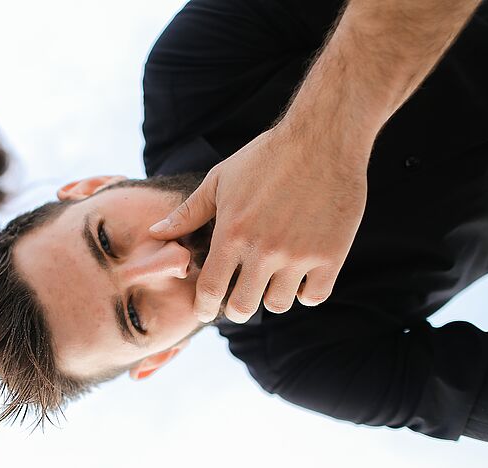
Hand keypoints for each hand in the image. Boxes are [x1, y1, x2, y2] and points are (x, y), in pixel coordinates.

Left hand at [149, 121, 369, 322]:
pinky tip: (299, 277)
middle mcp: (264, 251)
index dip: (204, 307)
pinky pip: (313, 296)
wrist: (323, 138)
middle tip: (239, 300)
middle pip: (243, 308)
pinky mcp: (331, 255)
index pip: (210, 291)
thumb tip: (156, 232)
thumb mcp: (221, 180)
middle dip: (236, 308)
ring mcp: (299, 256)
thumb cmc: (266, 157)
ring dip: (271, 296)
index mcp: (233, 234)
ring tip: (271, 280)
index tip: (205, 310)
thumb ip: (189, 213)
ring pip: (279, 304)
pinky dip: (304, 292)